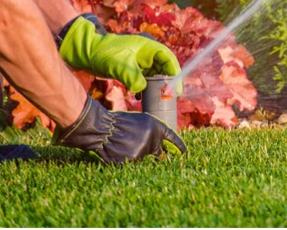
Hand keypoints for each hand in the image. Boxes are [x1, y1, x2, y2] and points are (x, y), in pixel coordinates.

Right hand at [54, 98, 185, 162]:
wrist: (101, 128)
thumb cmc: (118, 123)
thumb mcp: (139, 122)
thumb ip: (152, 134)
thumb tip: (161, 151)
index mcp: (155, 126)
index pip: (171, 137)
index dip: (179, 145)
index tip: (185, 153)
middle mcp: (152, 138)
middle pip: (155, 151)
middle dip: (148, 150)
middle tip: (133, 143)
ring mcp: (142, 150)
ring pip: (142, 158)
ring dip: (134, 155)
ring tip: (122, 144)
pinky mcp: (133, 160)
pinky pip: (133, 164)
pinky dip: (127, 161)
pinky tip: (118, 151)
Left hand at [57, 14, 179, 93]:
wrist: (89, 53)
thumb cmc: (105, 53)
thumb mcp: (119, 65)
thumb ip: (132, 77)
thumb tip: (141, 90)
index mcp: (148, 46)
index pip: (168, 58)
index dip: (174, 73)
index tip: (176, 89)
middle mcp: (147, 53)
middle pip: (164, 68)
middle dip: (167, 83)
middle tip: (169, 98)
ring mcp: (140, 61)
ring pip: (155, 75)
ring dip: (156, 87)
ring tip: (157, 100)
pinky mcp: (133, 68)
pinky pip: (145, 79)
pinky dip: (145, 88)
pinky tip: (140, 97)